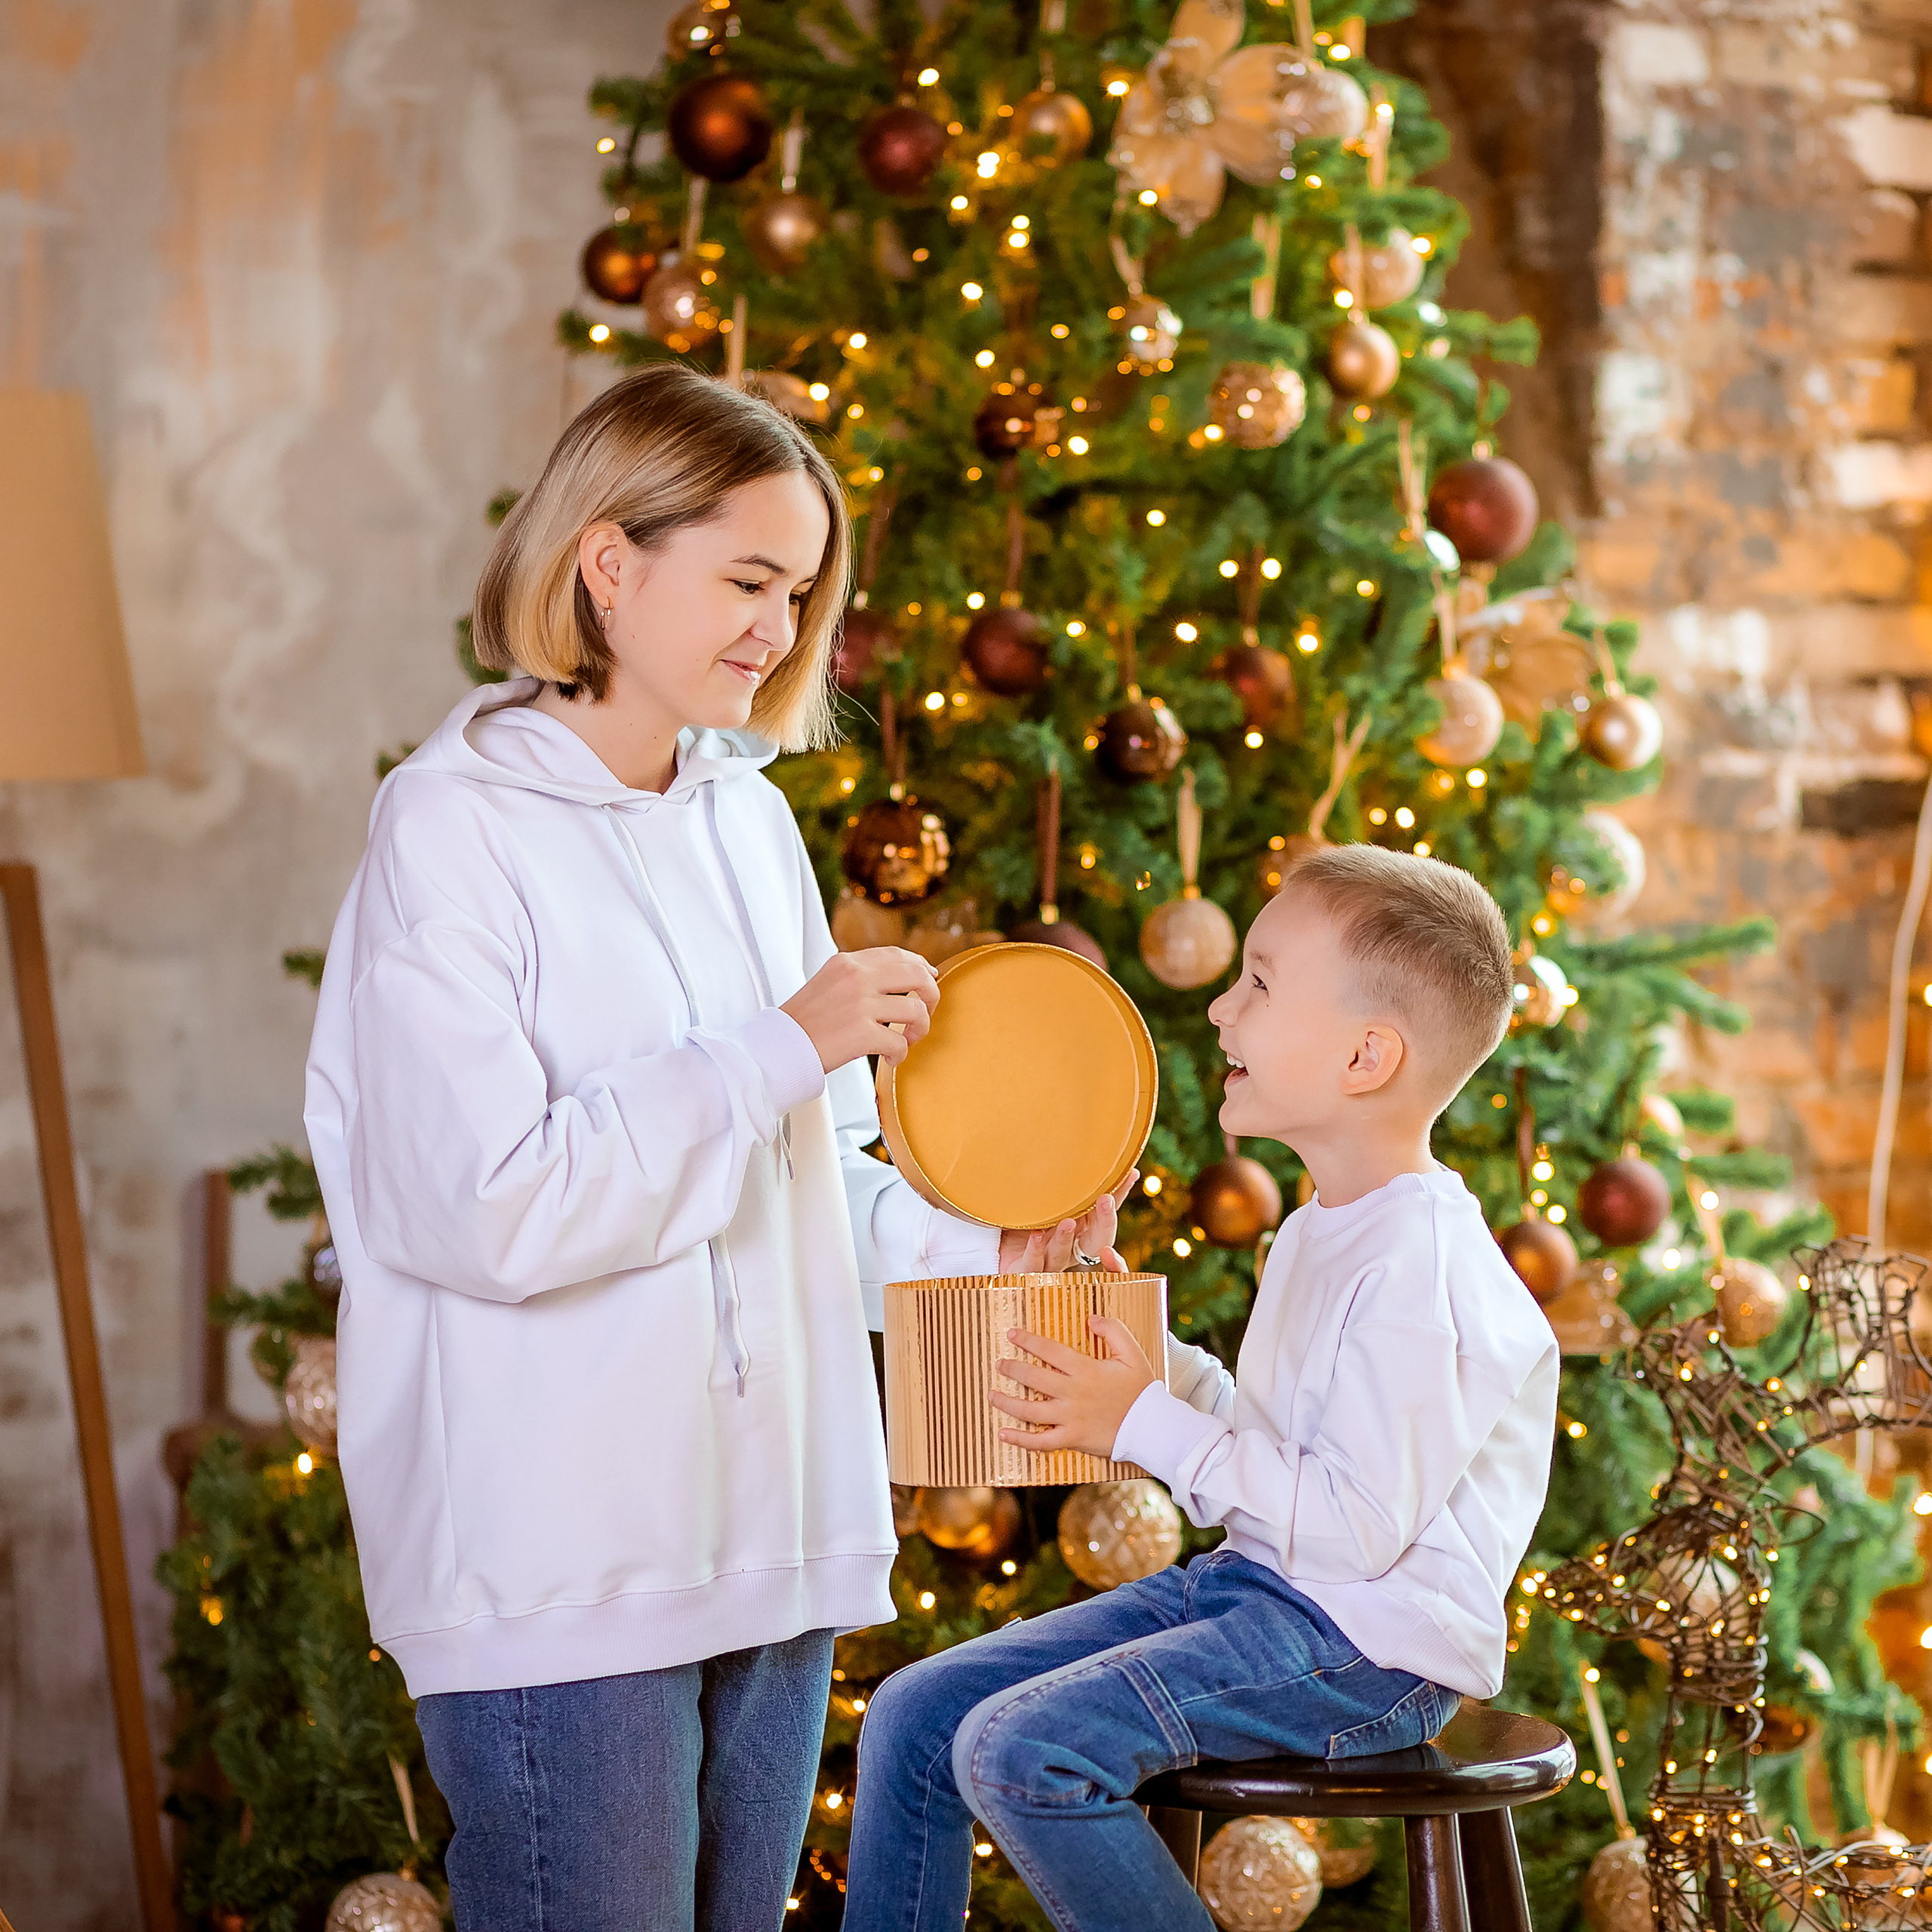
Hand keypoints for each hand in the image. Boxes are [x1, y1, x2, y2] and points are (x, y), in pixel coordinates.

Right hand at [781, 948, 939, 1072]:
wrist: (778, 1047)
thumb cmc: (804, 1022)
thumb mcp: (828, 982)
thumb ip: (859, 977)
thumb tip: (901, 978)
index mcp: (848, 962)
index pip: (897, 954)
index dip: (921, 967)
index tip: (929, 979)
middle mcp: (856, 977)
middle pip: (917, 975)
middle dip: (932, 995)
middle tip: (925, 1014)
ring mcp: (860, 1005)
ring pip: (916, 1010)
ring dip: (920, 1029)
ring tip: (908, 1040)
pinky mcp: (861, 1034)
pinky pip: (900, 1043)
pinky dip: (900, 1055)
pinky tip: (890, 1059)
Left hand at [990, 1317, 1157, 1460]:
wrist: (1152, 1427)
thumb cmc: (1142, 1390)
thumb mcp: (1132, 1353)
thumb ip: (1113, 1330)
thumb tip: (1091, 1319)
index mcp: (1085, 1370)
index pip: (1049, 1350)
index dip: (1028, 1340)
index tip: (1011, 1334)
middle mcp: (1073, 1393)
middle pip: (1033, 1377)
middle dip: (1012, 1368)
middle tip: (999, 1364)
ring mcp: (1070, 1418)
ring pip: (1030, 1410)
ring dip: (1007, 1402)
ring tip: (992, 1395)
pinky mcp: (1072, 1439)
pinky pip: (1041, 1442)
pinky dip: (1020, 1439)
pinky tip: (1003, 1433)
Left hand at [998, 1170, 1136, 1273]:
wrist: (996, 1248)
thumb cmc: (1026, 1219)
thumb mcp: (1045, 1196)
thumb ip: (1062, 1181)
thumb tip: (1077, 1142)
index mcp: (1079, 1228)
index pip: (1106, 1212)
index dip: (1120, 1194)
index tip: (1130, 1173)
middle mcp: (1070, 1245)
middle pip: (1097, 1240)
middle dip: (1105, 1221)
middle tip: (1105, 1200)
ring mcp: (1049, 1259)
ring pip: (1064, 1254)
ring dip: (1066, 1238)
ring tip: (1067, 1222)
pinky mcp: (1026, 1269)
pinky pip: (1034, 1263)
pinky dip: (1036, 1250)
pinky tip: (1036, 1235)